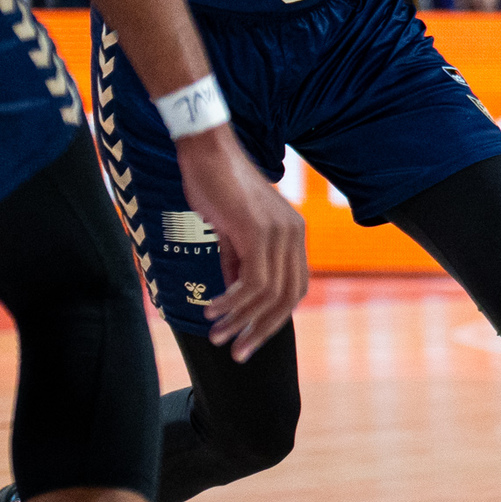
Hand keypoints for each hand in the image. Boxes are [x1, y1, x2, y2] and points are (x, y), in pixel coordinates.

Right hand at [173, 129, 308, 359]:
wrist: (206, 148)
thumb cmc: (216, 184)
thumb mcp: (232, 229)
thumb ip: (238, 260)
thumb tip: (233, 296)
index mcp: (293, 234)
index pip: (294, 288)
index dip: (274, 318)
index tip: (249, 338)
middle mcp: (294, 234)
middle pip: (288, 298)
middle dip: (262, 330)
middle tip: (237, 352)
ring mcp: (280, 232)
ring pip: (268, 295)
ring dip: (240, 320)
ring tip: (216, 335)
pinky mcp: (258, 231)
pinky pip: (251, 282)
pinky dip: (231, 302)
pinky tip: (211, 310)